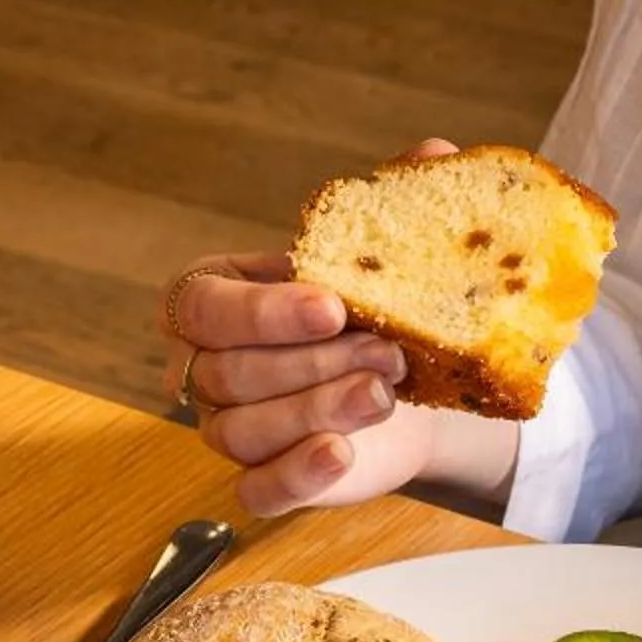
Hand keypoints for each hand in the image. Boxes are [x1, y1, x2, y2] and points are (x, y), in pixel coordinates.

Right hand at [158, 141, 516, 517]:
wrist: (412, 383)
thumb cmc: (373, 309)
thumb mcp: (379, 256)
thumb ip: (395, 206)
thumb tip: (436, 152)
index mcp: (212, 297)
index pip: (204, 307)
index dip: (263, 312)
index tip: (333, 306)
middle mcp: (206, 365)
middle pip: (229, 372)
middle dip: (313, 363)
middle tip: (386, 353)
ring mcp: (228, 428)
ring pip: (243, 429)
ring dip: (319, 408)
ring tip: (383, 392)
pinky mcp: (262, 480)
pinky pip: (255, 489)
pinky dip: (297, 473)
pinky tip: (341, 452)